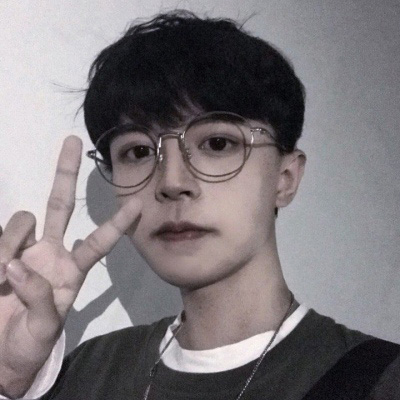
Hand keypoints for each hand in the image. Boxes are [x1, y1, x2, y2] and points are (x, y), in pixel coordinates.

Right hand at [0, 136, 141, 397]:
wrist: (1, 354)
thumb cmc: (29, 344)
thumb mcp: (44, 329)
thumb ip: (39, 298)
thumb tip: (19, 266)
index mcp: (71, 270)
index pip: (98, 241)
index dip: (117, 224)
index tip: (137, 203)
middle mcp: (50, 252)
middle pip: (60, 204)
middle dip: (65, 172)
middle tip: (72, 140)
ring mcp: (23, 250)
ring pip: (23, 220)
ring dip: (12, 243)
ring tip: (3, 280)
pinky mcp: (1, 254)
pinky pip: (1, 240)